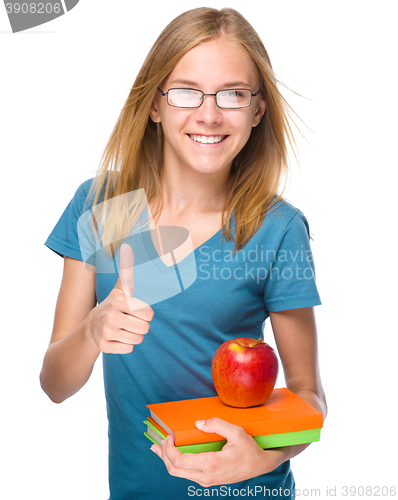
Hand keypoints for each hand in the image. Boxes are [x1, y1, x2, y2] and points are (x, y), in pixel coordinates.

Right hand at [86, 243, 153, 353]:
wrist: (89, 328)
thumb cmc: (112, 306)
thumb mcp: (120, 290)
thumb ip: (127, 272)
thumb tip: (128, 247)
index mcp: (119, 301)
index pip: (148, 313)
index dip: (144, 313)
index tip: (133, 311)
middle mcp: (111, 316)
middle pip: (145, 328)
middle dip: (139, 327)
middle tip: (128, 322)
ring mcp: (106, 332)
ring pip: (138, 340)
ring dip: (133, 336)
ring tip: (122, 330)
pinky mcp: (103, 346)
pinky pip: (129, 349)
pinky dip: (125, 346)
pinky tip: (116, 339)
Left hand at [150, 417, 284, 486]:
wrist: (261, 465)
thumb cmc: (249, 448)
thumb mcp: (236, 432)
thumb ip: (216, 424)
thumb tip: (198, 424)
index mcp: (211, 465)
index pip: (179, 460)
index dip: (168, 448)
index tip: (169, 435)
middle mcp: (206, 477)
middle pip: (174, 469)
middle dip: (163, 454)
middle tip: (160, 439)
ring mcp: (206, 481)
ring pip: (178, 474)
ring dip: (167, 460)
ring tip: (158, 448)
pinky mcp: (208, 481)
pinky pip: (186, 474)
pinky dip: (175, 464)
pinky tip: (171, 456)